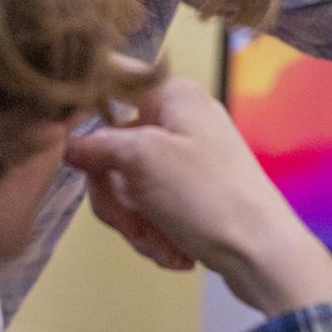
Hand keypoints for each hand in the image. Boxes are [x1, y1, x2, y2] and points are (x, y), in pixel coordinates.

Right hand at [65, 76, 331, 316]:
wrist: (264, 254)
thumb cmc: (208, 196)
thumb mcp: (143, 160)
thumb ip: (99, 145)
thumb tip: (67, 145)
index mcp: (171, 94)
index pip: (111, 77)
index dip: (82, 106)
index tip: (69, 141)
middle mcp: (179, 118)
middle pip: (112, 149)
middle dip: (117, 197)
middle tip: (132, 222)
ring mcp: (186, 157)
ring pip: (128, 185)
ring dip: (136, 223)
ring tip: (161, 245)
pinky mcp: (191, 192)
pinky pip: (151, 207)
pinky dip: (155, 233)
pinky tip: (175, 253)